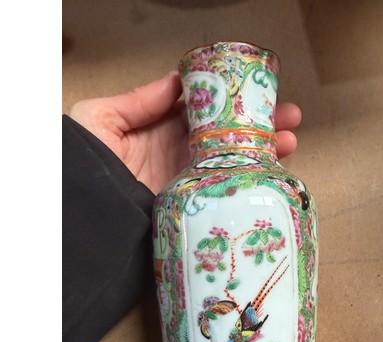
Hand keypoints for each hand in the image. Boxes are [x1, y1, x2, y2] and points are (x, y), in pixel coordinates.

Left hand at [70, 72, 301, 194]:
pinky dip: (248, 182)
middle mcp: (180, 156)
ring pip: (232, 163)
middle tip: (289, 117)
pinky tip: (272, 172)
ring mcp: (189, 182)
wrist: (82, 210)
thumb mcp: (102, 117)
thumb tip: (176, 81)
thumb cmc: (84, 158)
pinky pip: (223, 191)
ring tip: (291, 141)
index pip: (205, 113)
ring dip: (263, 152)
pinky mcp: (192, 205)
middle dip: (258, 126)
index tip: (259, 92)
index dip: (231, 101)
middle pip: (226, 137)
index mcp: (161, 131)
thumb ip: (139, 100)